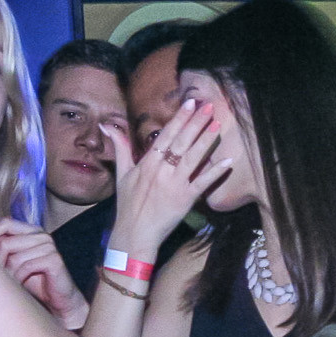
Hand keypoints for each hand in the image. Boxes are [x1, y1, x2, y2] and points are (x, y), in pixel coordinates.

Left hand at [0, 219, 88, 328]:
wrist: (58, 301)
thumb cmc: (34, 282)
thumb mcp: (14, 262)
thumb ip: (2, 249)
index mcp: (31, 231)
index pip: (6, 223)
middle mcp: (41, 235)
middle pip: (6, 243)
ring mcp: (49, 246)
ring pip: (15, 257)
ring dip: (9, 274)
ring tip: (11, 282)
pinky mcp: (54, 260)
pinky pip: (27, 267)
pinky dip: (20, 278)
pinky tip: (22, 285)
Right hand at [101, 98, 229, 255]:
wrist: (134, 234)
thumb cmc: (128, 205)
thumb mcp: (122, 174)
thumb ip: (120, 147)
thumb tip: (107, 124)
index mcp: (147, 163)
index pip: (166, 135)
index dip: (179, 118)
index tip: (190, 102)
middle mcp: (161, 171)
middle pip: (181, 142)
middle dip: (196, 123)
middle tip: (210, 106)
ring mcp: (174, 185)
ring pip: (193, 158)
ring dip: (206, 141)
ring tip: (217, 125)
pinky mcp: (185, 200)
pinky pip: (202, 183)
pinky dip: (215, 172)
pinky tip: (228, 161)